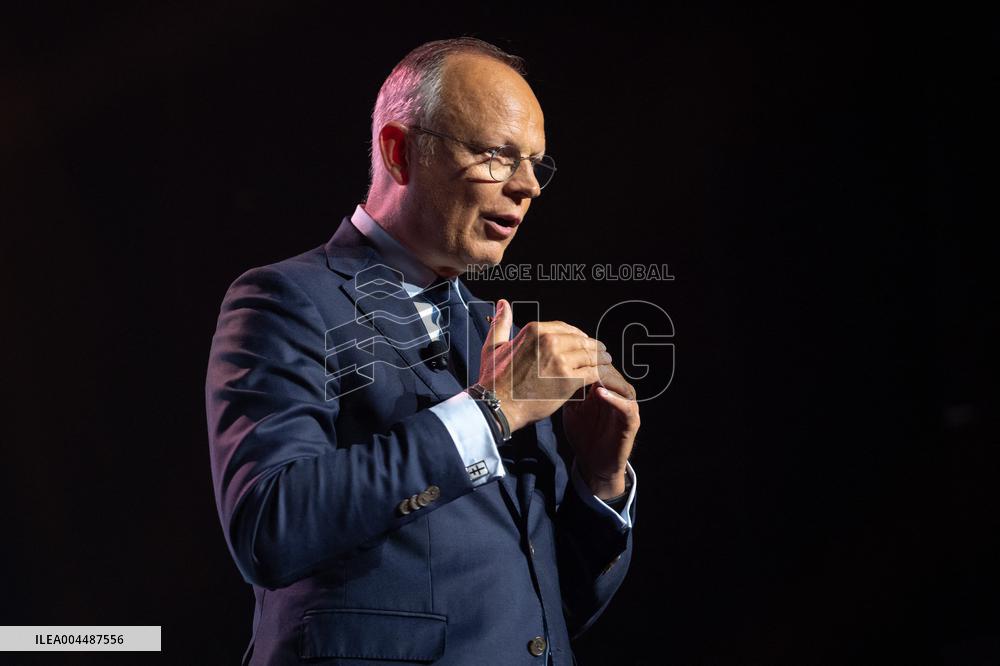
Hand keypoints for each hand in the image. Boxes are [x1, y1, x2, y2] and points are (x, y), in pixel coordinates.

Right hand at [476, 299, 612, 432]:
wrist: (497, 405)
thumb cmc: (494, 379)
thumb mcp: (494, 345)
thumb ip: (501, 323)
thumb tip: (503, 303)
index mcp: (535, 330)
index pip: (565, 328)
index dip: (576, 334)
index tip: (582, 340)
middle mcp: (549, 341)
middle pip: (580, 339)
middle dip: (592, 345)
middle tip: (601, 350)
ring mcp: (560, 360)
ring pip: (589, 354)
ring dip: (601, 357)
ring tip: (606, 360)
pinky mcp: (568, 380)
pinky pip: (592, 372)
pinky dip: (600, 373)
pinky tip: (603, 374)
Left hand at [562, 363, 639, 498]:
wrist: (593, 463)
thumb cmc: (583, 434)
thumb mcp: (571, 408)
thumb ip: (568, 390)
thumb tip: (554, 369)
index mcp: (605, 390)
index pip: (600, 367)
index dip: (588, 360)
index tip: (571, 354)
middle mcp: (618, 395)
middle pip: (612, 373)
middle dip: (598, 366)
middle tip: (583, 360)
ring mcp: (627, 407)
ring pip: (622, 386)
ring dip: (607, 379)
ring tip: (592, 374)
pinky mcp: (632, 422)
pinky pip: (627, 407)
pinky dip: (615, 399)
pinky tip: (600, 394)